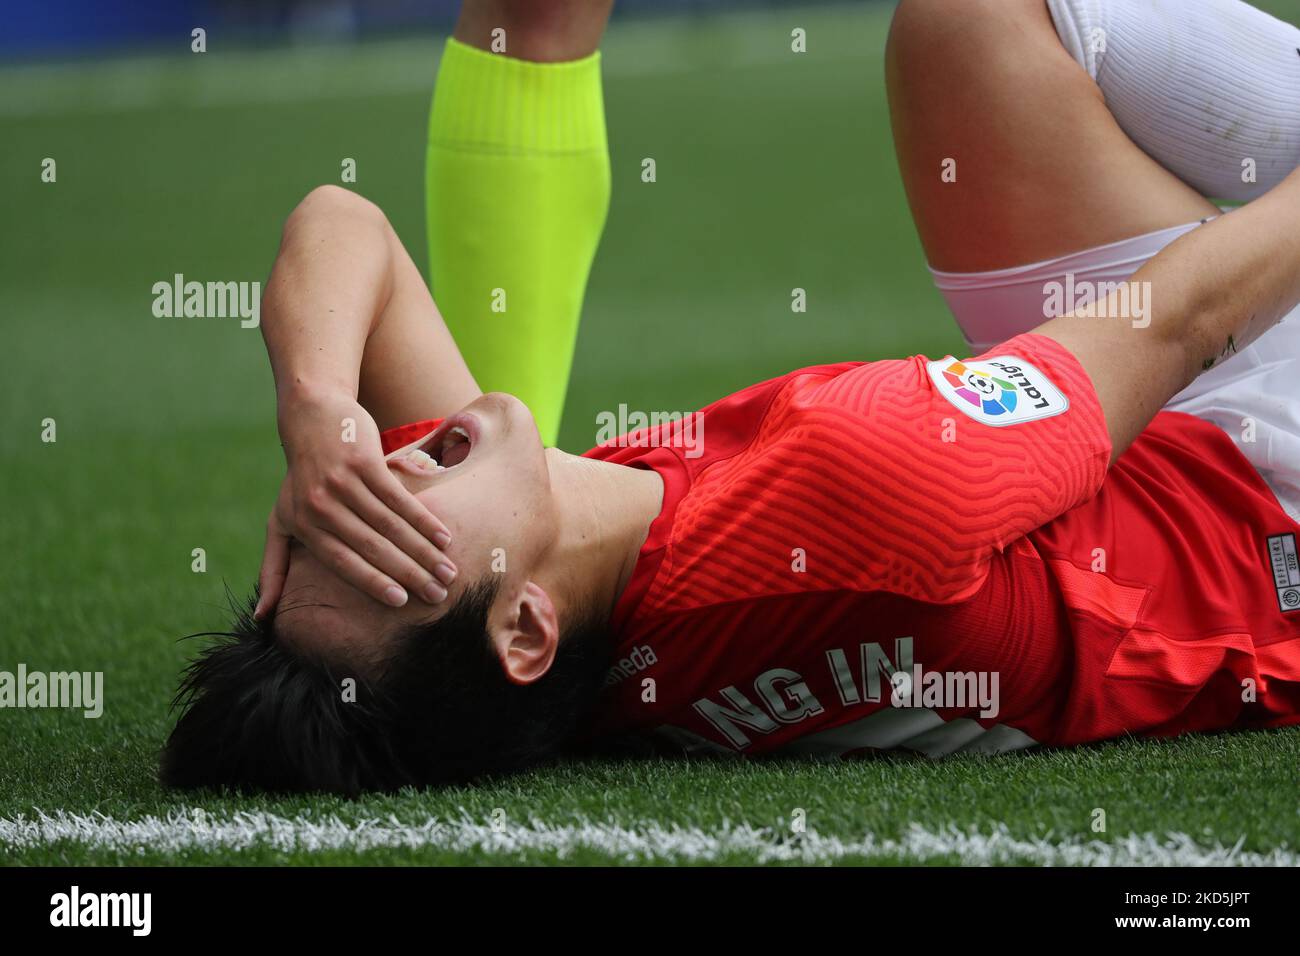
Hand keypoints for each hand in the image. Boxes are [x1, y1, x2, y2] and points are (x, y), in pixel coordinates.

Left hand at [254, 386, 454, 616]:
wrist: (313, 418)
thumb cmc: (300, 479)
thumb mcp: (281, 521)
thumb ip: (273, 567)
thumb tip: (261, 617)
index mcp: (304, 525)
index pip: (342, 562)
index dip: (372, 582)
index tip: (401, 601)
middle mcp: (321, 505)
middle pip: (372, 546)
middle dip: (408, 573)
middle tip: (437, 594)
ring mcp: (343, 482)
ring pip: (391, 525)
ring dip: (423, 551)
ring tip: (447, 571)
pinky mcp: (364, 461)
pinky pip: (400, 497)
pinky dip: (424, 519)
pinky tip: (443, 537)